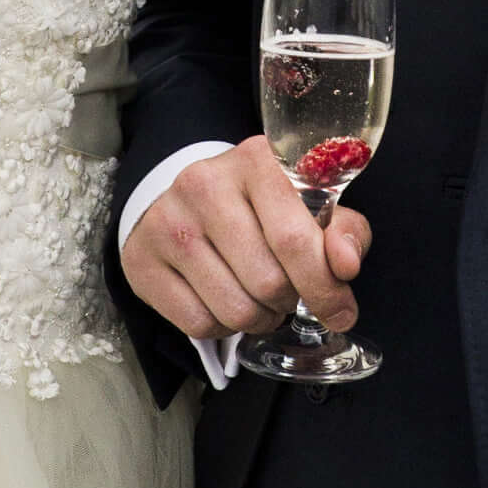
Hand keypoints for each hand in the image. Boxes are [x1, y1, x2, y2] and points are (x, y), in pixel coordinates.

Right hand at [121, 136, 371, 345]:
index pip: (295, 240)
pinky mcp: (142, 259)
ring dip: (260, 319)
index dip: (325, 288)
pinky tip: (226, 302)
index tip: (340, 312)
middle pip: (268, 282)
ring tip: (260, 300)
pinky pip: (199, 324)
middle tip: (288, 294)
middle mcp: (205, 184)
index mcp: (256, 161)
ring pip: (235, 310)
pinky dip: (223, 327)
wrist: (186, 197)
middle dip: (290, 302)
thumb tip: (345, 265)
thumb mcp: (313, 206)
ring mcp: (168, 222)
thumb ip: (343, 232)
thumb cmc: (262, 206)